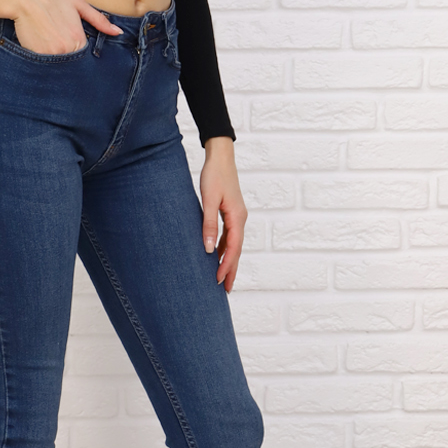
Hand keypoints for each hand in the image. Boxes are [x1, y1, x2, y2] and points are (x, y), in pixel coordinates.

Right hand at [0, 0, 121, 54]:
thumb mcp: (78, 4)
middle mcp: (66, 50)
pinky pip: (43, 65)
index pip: (84, 56)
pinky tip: (39, 44)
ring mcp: (51, 55)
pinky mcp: (36, 57)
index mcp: (78, 39)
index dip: (78, 51)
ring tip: (47, 42)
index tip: (69, 43)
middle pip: (71, 63)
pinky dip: (43, 60)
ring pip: (57, 66)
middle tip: (56, 42)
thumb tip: (117, 32)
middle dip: (67, 57)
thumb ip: (99, 20)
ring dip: (55, 60)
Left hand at [199, 137, 246, 291]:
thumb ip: (208, 224)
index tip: (217, 280)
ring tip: (221, 278)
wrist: (221, 157)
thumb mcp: (209, 200)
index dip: (226, 266)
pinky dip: (224, 249)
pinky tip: (215, 256)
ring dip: (228, 261)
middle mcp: (240, 219)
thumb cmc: (214, 175)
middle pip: (236, 251)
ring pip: (233, 245)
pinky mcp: (231, 213)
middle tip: (224, 290)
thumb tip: (207, 249)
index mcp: (237, 217)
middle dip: (230, 270)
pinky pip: (229, 237)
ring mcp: (237, 217)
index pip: (233, 248)